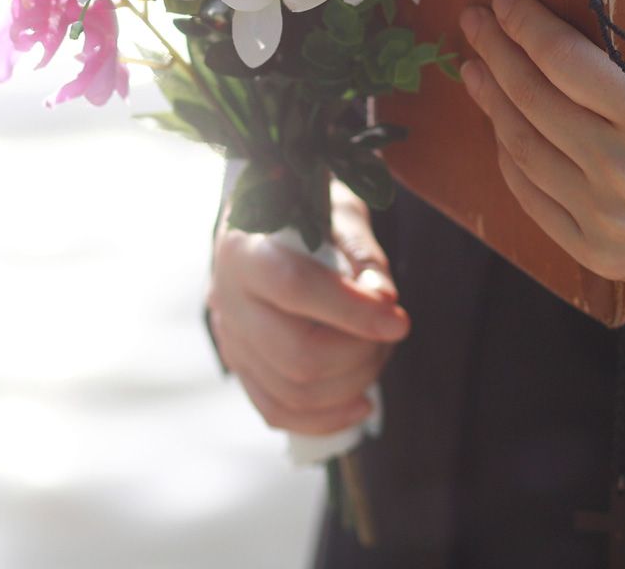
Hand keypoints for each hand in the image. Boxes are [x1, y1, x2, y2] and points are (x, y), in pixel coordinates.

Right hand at [207, 181, 409, 434]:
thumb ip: (362, 256)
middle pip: (295, 355)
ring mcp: (229, 337)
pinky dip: (325, 417)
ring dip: (352, 384)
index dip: (352, 311)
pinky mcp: (239, 365)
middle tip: (391, 333)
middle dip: (359, 355)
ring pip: (292, 391)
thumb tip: (384, 300)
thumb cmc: (305, 207)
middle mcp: (226, 297)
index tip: (398, 320)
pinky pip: (277, 411)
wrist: (264, 214)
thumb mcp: (336, 212)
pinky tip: (360, 402)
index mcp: (244, 247)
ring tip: (378, 353)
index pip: (294, 288)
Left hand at [459, 0, 624, 296]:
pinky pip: (531, 198)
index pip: (564, 61)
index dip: (525, 26)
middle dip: (494, 53)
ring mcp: (608, 218)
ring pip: (521, 149)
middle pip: (532, 101)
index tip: (504, 1)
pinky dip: (509, 157)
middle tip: (474, 23)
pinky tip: (501, 126)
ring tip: (475, 69)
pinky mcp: (599, 252)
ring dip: (490, 102)